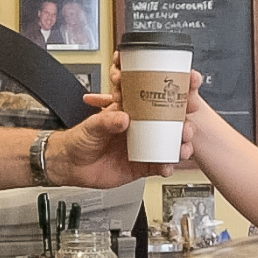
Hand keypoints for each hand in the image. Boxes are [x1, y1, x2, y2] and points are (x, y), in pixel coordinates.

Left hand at [54, 55, 194, 185]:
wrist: (70, 166)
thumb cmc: (79, 140)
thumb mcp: (92, 125)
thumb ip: (107, 122)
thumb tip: (123, 118)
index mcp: (130, 111)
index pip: (155, 98)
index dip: (173, 94)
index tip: (187, 90)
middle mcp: (140, 128)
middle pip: (169, 123)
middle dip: (184, 123)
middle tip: (187, 126)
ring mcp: (142, 146)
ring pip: (169, 145)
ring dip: (181, 145)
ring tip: (183, 147)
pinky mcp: (141, 165)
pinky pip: (159, 165)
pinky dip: (166, 166)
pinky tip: (168, 167)